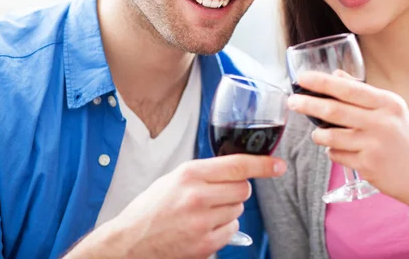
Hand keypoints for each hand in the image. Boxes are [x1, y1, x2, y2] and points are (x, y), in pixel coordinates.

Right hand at [66, 155, 285, 258]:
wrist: (131, 241)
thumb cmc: (151, 208)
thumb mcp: (175, 178)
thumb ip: (205, 172)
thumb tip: (237, 169)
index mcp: (190, 174)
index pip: (238, 165)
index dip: (263, 165)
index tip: (278, 165)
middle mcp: (197, 196)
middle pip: (243, 189)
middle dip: (236, 190)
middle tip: (217, 194)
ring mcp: (202, 222)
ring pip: (238, 210)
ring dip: (228, 210)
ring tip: (203, 213)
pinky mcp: (205, 244)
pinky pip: (232, 230)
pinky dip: (223, 228)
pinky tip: (203, 227)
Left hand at [288, 71, 408, 217]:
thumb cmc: (403, 138)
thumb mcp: (391, 109)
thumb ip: (363, 92)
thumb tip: (335, 75)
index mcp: (387, 103)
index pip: (348, 89)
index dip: (322, 82)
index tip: (302, 78)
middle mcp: (381, 122)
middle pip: (334, 110)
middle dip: (307, 104)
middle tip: (292, 102)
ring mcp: (374, 145)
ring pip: (330, 136)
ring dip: (318, 134)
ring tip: (319, 133)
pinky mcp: (367, 166)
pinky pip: (336, 155)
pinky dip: (332, 151)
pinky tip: (340, 150)